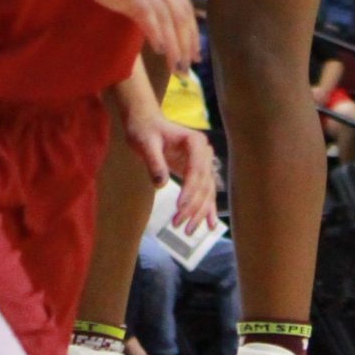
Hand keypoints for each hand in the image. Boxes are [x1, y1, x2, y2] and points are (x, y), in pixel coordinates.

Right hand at [60, 0, 198, 68]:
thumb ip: (149, 14)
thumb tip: (164, 41)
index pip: (185, 8)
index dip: (193, 34)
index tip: (195, 57)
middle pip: (180, 14)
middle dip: (186, 44)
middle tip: (186, 69)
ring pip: (166, 15)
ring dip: (173, 43)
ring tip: (174, 64)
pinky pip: (146, 10)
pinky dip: (155, 31)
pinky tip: (158, 48)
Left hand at [116, 92, 219, 231]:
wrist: (145, 123)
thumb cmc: (145, 130)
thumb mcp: (145, 143)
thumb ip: (154, 162)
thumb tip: (160, 184)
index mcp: (195, 142)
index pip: (197, 170)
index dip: (190, 190)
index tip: (179, 207)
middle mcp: (204, 152)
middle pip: (204, 184)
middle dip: (193, 206)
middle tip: (178, 224)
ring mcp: (202, 163)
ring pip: (206, 191)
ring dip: (199, 212)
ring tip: (187, 230)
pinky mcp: (196, 172)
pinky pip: (205, 192)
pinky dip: (207, 209)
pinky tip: (209, 225)